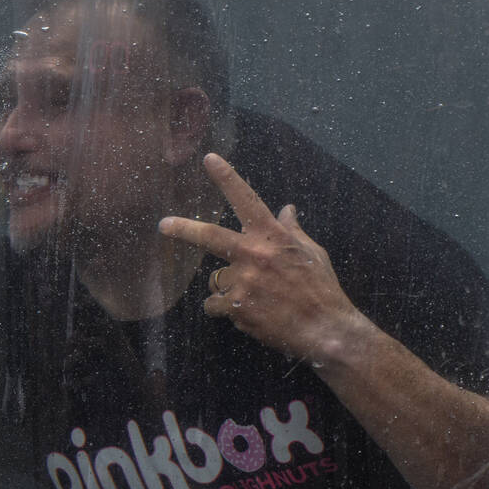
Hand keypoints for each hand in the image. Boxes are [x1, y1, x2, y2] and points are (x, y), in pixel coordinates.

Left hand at [159, 153, 361, 363]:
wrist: (324, 329)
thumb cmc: (321, 289)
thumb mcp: (312, 252)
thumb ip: (292, 231)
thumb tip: (287, 209)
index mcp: (273, 237)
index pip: (246, 199)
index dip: (227, 177)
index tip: (209, 159)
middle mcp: (254, 255)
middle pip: (208, 237)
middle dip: (182, 229)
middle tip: (164, 225)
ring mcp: (243, 282)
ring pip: (215, 279)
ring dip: (225, 287)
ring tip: (251, 298)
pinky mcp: (236, 308)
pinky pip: (215, 305)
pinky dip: (224, 310)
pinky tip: (245, 314)